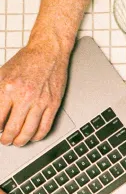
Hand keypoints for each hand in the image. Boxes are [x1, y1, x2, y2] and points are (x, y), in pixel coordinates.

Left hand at [0, 37, 68, 193]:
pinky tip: (33, 137)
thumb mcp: (3, 73)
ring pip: (28, 131)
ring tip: (17, 142)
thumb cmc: (27, 61)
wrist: (48, 51)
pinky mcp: (52, 105)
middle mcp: (23, 96)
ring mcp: (40, 102)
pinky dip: (37, 136)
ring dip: (21, 140)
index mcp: (7, 88)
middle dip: (6, 138)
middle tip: (5, 140)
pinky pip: (44, 127)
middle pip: (12, 128)